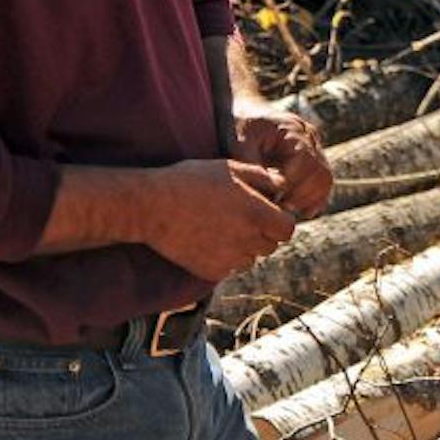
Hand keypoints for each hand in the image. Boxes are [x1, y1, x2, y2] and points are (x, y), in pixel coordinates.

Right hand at [146, 159, 298, 280]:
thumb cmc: (192, 181)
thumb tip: (283, 187)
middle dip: (262, 233)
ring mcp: (230, 259)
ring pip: (251, 259)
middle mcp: (248, 240)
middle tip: (241, 218)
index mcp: (257, 214)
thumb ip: (263, 178)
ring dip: (244, 247)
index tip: (266, 213)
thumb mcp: (231, 168)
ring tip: (222, 228)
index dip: (280, 220)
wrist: (151, 206)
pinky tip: (208, 240)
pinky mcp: (211, 271)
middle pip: (271, 245)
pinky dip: (224, 258)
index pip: (288, 229)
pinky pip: (229, 268)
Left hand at [233, 108, 331, 219]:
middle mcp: (310, 136)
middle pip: (322, 173)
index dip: (293, 185)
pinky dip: (315, 198)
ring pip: (326, 179)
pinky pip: (323, 182)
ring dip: (311, 199)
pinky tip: (299, 210)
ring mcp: (315, 145)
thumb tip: (272, 192)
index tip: (275, 200)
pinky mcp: (314, 157)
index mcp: (292, 129)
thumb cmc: (238, 127)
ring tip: (289, 210)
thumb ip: (254, 166)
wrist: (245, 110)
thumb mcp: (239, 144)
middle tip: (282, 209)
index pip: (305, 162)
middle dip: (303, 196)